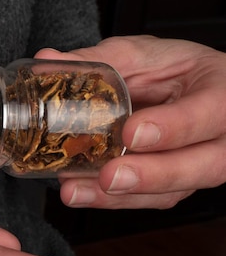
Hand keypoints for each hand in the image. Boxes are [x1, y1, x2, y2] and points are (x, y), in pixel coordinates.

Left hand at [35, 36, 225, 208]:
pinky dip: (111, 200)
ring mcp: (201, 165)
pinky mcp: (175, 186)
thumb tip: (47, 59)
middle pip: (202, 166)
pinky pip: (148, 200)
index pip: (210, 113)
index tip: (132, 132)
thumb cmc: (173, 70)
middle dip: (152, 176)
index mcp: (223, 92)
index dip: (173, 127)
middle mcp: (222, 136)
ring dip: (121, 196)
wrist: (182, 91)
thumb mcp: (143, 54)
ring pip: (173, 192)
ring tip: (77, 190)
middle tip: (109, 176)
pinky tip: (80, 192)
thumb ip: (101, 60)